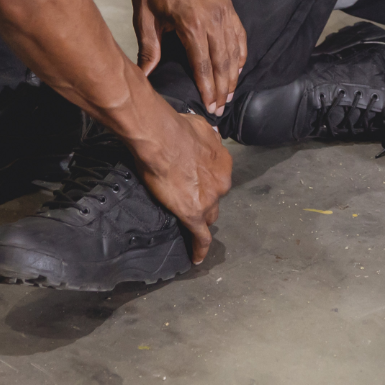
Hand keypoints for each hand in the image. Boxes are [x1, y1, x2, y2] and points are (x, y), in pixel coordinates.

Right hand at [130, 106, 233, 262]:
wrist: (162, 138)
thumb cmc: (176, 129)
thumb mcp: (200, 127)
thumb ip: (207, 137)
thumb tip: (209, 135)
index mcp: (223, 162)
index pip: (218, 179)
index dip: (208, 183)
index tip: (200, 184)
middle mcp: (221, 183)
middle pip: (215, 199)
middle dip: (205, 200)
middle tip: (190, 199)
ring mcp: (208, 200)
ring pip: (208, 216)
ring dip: (202, 219)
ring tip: (191, 226)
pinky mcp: (193, 214)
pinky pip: (200, 237)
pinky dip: (199, 248)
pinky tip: (196, 258)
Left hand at [132, 0, 246, 116]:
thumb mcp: (144, 17)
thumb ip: (148, 48)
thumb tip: (144, 75)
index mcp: (190, 23)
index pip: (203, 65)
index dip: (207, 88)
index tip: (210, 106)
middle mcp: (211, 19)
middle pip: (222, 62)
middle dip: (222, 88)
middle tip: (221, 108)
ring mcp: (223, 11)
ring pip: (233, 50)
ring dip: (233, 74)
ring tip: (230, 94)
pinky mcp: (227, 5)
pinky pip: (239, 33)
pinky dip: (241, 52)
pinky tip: (238, 66)